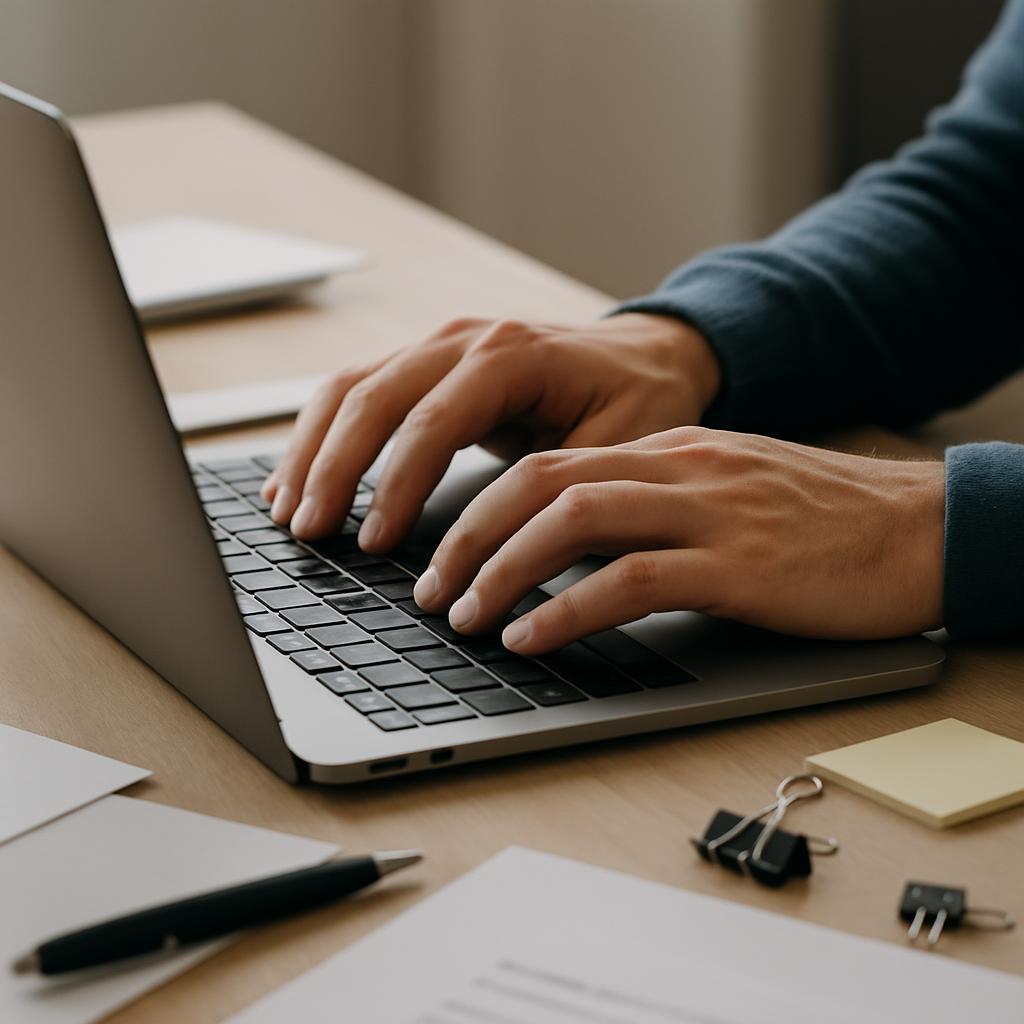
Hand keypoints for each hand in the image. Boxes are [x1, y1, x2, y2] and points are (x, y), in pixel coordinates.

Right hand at [262, 314, 719, 545]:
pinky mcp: (427, 364)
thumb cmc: (639, 399)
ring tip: (286, 512)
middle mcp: (464, 340)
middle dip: (334, 469)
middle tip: (308, 532)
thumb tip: (509, 551)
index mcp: (512, 355)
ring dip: (313, 450)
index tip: (373, 541)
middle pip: (372, 397)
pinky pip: (358, 391)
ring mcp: (439, 346)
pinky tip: (300, 475)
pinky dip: (323, 434)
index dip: (396, 483)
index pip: (433, 421)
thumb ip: (562, 485)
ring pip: (350, 388)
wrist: (648, 353)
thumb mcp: (622, 444)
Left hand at [413, 428, 945, 650]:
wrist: (920, 526)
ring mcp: (707, 511)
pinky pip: (630, 580)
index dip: (478, 507)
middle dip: (467, 536)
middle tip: (428, 589)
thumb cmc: (821, 520)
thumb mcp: (725, 492)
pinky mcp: (738, 565)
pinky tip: (532, 637)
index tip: (442, 551)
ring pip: (572, 522)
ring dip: (503, 571)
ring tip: (465, 617)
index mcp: (668, 449)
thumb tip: (576, 548)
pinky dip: (567, 609)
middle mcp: (677, 468)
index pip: (546, 463)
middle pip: (539, 483)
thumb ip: (654, 506)